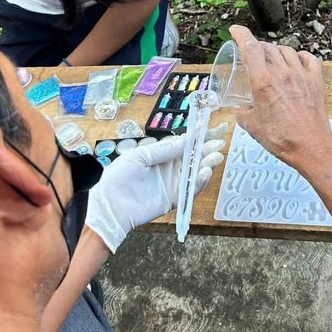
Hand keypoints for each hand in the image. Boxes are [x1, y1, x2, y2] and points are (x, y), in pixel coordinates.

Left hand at [86, 125, 226, 251]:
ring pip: (196, 172)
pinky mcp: (175, 198)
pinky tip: (204, 172)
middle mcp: (170, 167)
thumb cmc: (120, 176)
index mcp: (162, 154)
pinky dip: (200, 181)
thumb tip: (186, 138)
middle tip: (220, 142)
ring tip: (215, 156)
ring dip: (207, 163)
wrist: (110, 204)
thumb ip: (165, 149)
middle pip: (194, 156)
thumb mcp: (141, 155)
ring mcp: (174, 183)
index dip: (200, 135)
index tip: (216, 128)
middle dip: (208, 148)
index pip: (185, 142)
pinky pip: (191, 189)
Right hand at [230, 25, 331, 173]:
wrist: (311, 146)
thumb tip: (241, 110)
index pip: (250, 48)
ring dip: (276, 51)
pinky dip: (300, 56)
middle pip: (268, 48)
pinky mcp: (316, 81)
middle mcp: (282, 73)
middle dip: (257, 47)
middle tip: (252, 53)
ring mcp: (301, 75)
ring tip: (272, 58)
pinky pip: (309, 59)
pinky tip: (297, 61)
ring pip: (287, 50)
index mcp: (263, 81)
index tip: (235, 30)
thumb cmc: (282, 138)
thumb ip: (243, 113)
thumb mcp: (252, 127)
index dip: (241, 35)